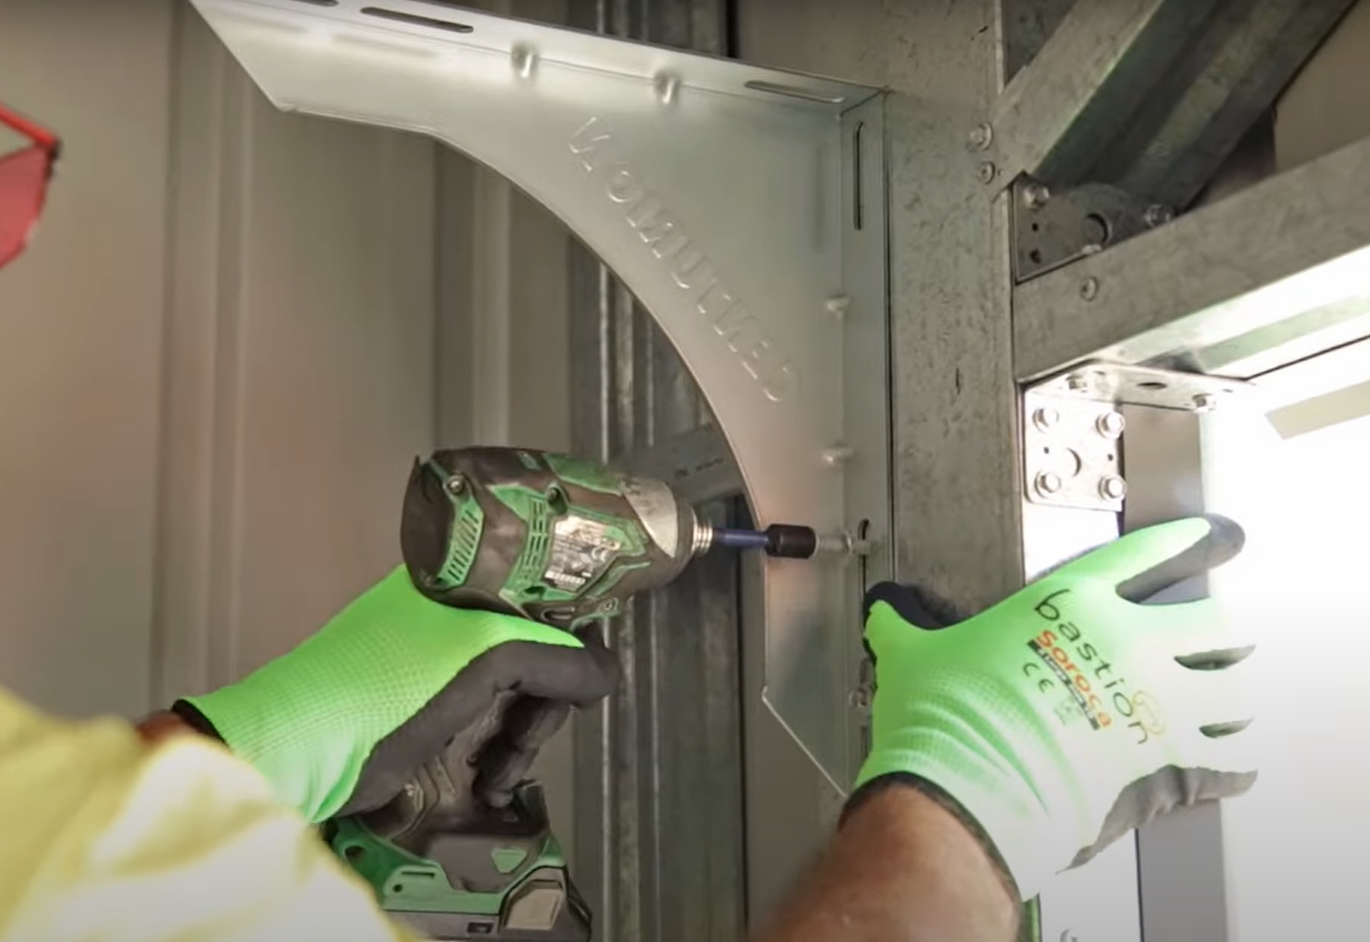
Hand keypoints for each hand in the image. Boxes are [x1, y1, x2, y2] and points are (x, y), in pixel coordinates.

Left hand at [174, 566, 618, 823]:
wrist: (301, 749)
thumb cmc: (384, 688)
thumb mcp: (488, 657)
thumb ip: (559, 658)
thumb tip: (605, 674)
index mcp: (465, 578)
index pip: (549, 594)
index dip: (576, 635)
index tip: (583, 683)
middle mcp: (455, 612)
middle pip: (539, 650)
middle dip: (543, 704)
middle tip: (527, 740)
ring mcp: (439, 662)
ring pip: (517, 692)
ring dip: (521, 737)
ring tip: (499, 772)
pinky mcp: (428, 708)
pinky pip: (490, 721)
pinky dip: (498, 752)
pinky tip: (487, 778)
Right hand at [853, 515, 1255, 900]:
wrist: (967, 785)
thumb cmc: (947, 717)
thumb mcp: (915, 655)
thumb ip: (906, 627)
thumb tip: (886, 613)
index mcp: (1070, 602)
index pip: (1143, 554)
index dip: (1182, 542)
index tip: (1208, 537)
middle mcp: (1124, 642)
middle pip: (1211, 619)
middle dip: (1220, 628)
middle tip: (1219, 633)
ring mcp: (1152, 701)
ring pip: (1233, 688)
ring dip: (1232, 695)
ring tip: (1230, 700)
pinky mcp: (1165, 761)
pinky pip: (1227, 760)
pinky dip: (1233, 764)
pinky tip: (1231, 764)